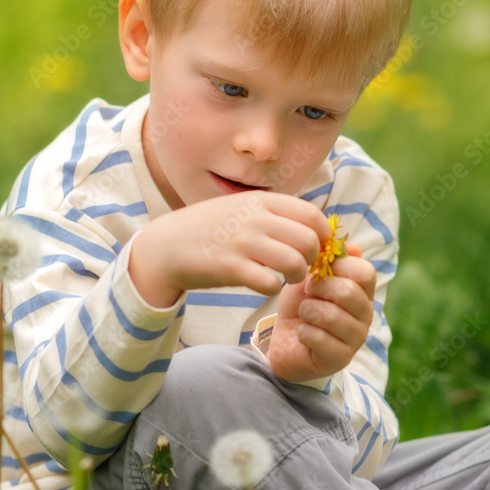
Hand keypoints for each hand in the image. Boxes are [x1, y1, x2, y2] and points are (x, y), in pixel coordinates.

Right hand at [128, 192, 331, 306]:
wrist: (166, 245)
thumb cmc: (212, 229)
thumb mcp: (243, 207)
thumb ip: (275, 213)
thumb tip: (312, 225)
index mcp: (262, 201)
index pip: (312, 215)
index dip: (323, 235)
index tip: (318, 248)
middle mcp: (255, 218)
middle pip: (309, 240)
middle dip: (314, 258)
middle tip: (303, 266)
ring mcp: (242, 242)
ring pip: (295, 262)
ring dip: (297, 275)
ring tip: (288, 278)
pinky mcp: (229, 268)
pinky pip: (269, 283)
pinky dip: (272, 288)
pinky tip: (264, 285)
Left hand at [268, 243, 376, 382]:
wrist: (286, 341)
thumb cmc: (303, 305)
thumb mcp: (312, 277)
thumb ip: (330, 261)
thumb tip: (353, 246)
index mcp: (363, 291)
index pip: (365, 272)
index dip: (337, 266)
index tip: (317, 271)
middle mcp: (366, 314)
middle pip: (349, 292)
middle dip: (319, 288)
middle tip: (307, 293)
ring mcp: (356, 338)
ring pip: (332, 316)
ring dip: (308, 311)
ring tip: (304, 314)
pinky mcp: (340, 359)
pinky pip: (318, 338)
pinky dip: (303, 332)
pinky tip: (303, 333)